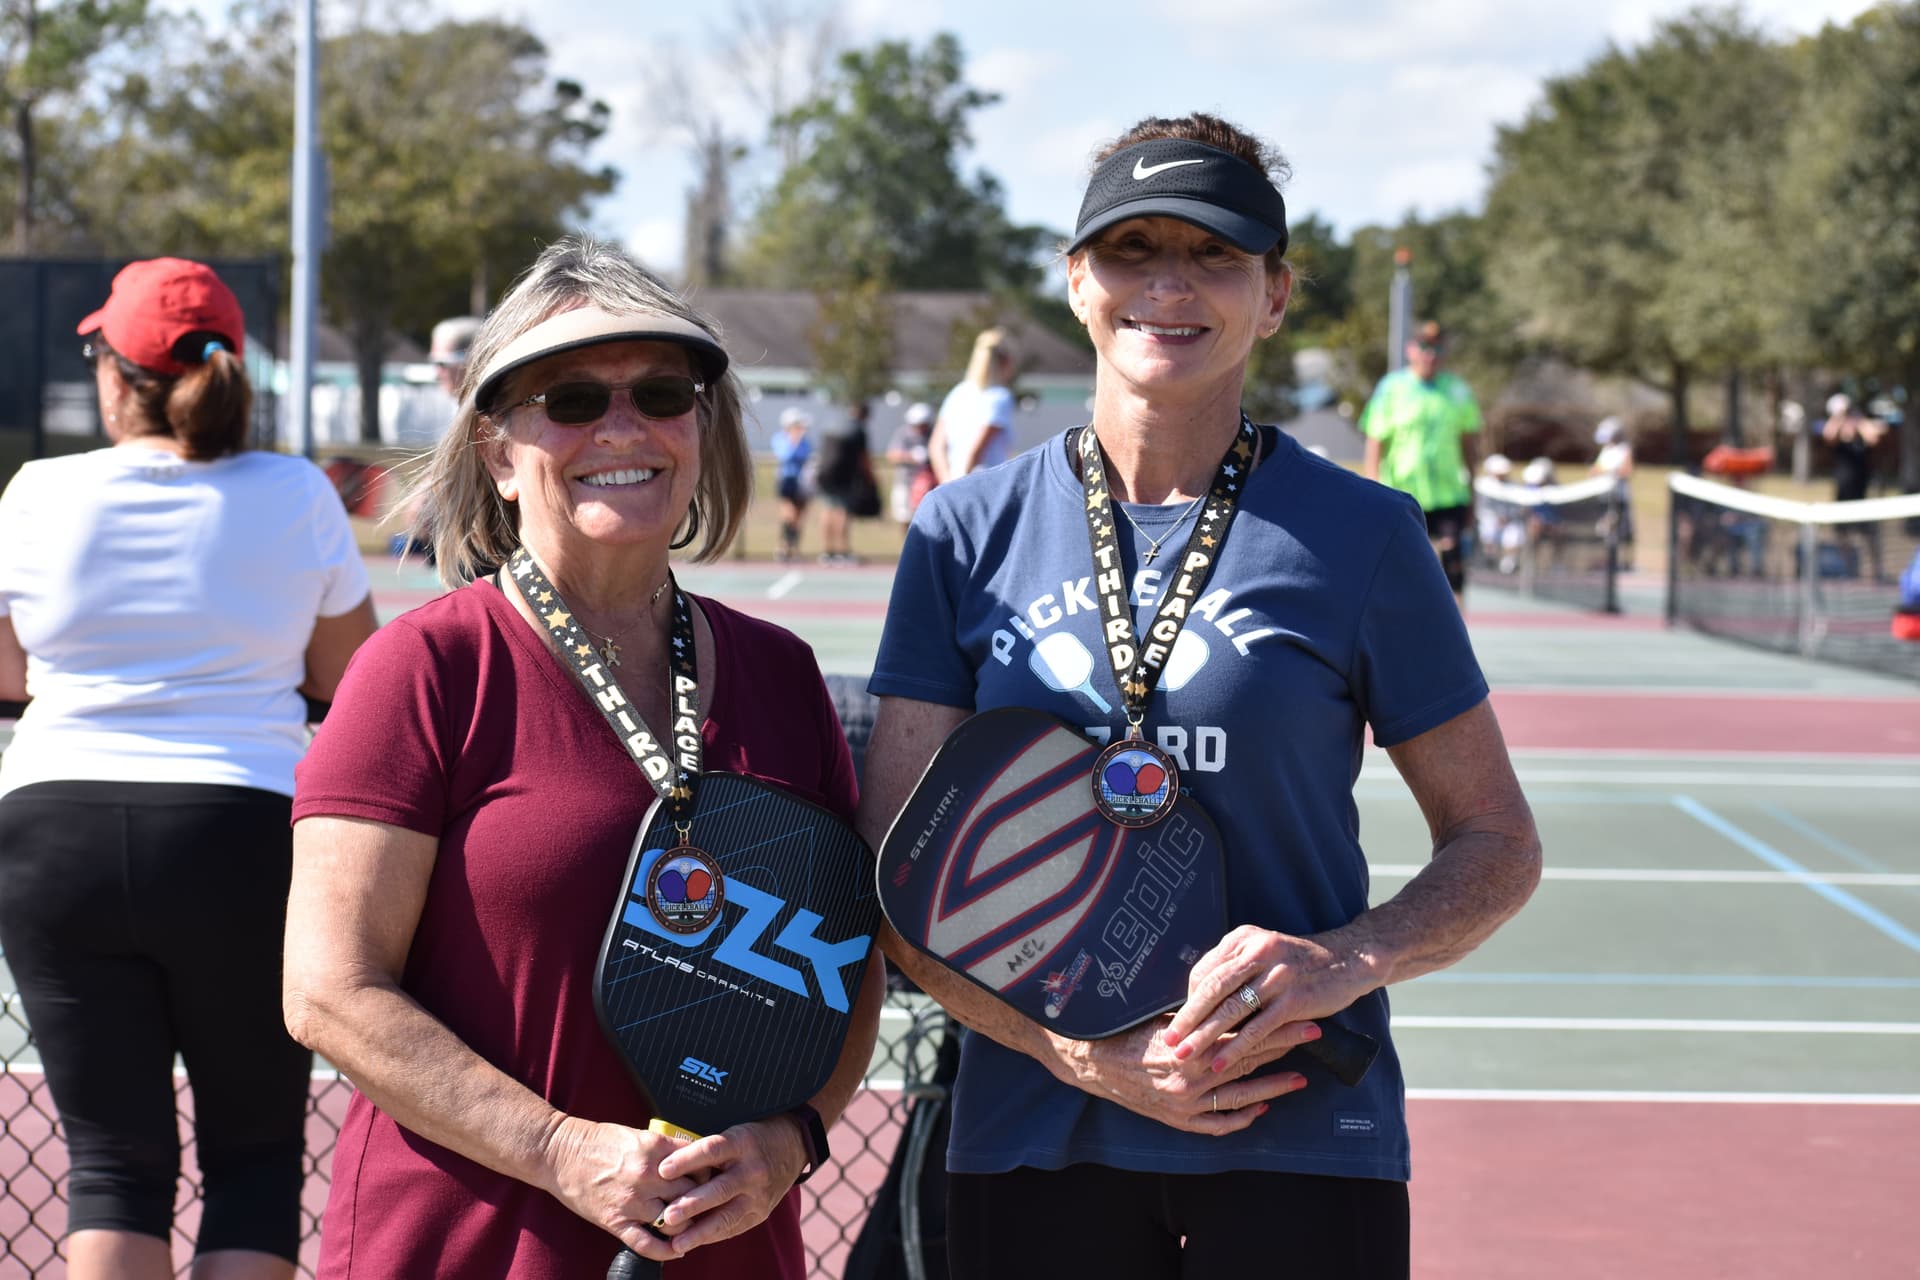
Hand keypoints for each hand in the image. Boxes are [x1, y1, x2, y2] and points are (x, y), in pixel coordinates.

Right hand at [540, 1115, 697, 1261]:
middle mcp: (647, 1175)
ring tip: (691, 1226)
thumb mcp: (639, 1134)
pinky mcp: (616, 1220)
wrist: (560, 1153)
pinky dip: (666, 1251)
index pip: (698, 1164)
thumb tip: (694, 1158)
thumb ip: (666, 1148)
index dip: (709, 1174)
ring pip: (675, 1220)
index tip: (711, 1180)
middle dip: (702, 1201)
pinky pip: (647, 1243)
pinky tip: (676, 1249)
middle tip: (706, 1206)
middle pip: (692, 1193)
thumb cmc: (599, 1141)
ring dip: (686, 1225)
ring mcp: (632, 1200)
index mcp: (655, 1148)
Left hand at [646, 1114, 810, 1253]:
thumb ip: (706, 1150)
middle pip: (719, 1189)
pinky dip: (712, 1236)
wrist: (792, 1147)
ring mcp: (759, 1195)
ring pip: (727, 1216)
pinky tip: (693, 1242)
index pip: (712, 1150)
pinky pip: (734, 1227)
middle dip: (692, 1204)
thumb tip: (668, 1168)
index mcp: (743, 1143)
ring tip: (677, 1243)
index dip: (687, 1160)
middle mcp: (753, 1170)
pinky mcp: (761, 1213)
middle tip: (667, 1215)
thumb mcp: (734, 1133)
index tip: (663, 1170)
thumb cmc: (752, 1139)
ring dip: (700, 1231)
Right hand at [1056, 1015, 1310, 1133]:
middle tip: (1313, 1033)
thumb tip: (1232, 990)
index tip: (1302, 1011)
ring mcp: (1186, 1105)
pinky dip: (1241, 1117)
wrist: (1087, 1059)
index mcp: (1190, 1047)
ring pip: (1241, 1096)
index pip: (1246, 1033)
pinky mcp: (1177, 1120)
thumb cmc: (1121, 1027)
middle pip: (1249, 1060)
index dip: (1276, 1023)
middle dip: (1283, 1046)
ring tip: (1301, 1079)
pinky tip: (1261, 1108)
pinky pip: (1217, 1125)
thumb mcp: (1161, 1011)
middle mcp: (1192, 1079)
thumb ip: (1197, 1011)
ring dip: (1273, 1086)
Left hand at [1161, 924, 1369, 1079]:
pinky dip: (1237, 1047)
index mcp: (1244, 938)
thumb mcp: (1264, 949)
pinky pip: (1258, 1028)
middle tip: (1168, 1040)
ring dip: (1205, 1036)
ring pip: (1231, 1010)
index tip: (1177, 1021)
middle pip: (1212, 989)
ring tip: (1185, 1056)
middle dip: (1187, 1018)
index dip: (1188, 999)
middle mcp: (1258, 951)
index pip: (1205, 971)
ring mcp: (1277, 975)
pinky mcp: (1294, 999)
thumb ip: (1235, 965)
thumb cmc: (1300, 960)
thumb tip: (1198, 993)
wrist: (1349, 959)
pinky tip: (1221, 1062)